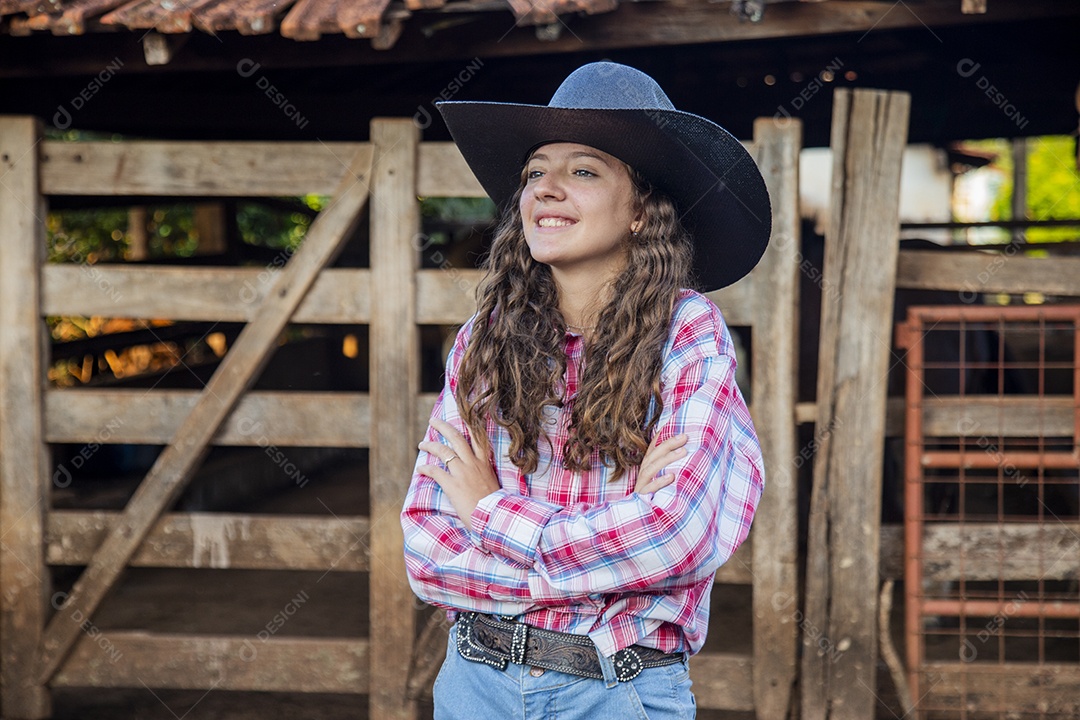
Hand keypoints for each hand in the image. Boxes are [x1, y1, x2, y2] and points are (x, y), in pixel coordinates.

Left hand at [417, 417, 500, 531]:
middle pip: (456, 437)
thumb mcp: (492, 483)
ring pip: (443, 451)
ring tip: (421, 444)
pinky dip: (425, 469)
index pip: (478, 437)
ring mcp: (462, 472)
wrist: (493, 517)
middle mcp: (473, 463)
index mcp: (484, 463)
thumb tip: (477, 475)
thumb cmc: (494, 505)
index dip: (469, 424)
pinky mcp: (452, 484)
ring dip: (430, 445)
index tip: (463, 414)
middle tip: (433, 421)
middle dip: (443, 426)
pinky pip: (435, 471)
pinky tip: (420, 469)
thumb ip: (484, 475)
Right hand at [635, 432, 687, 494]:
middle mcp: (643, 474)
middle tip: (684, 437)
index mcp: (648, 467)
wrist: (641, 522)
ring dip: (666, 459)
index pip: (653, 449)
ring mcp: (642, 486)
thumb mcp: (661, 480)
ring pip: (651, 469)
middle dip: (668, 445)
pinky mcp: (642, 498)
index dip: (662, 438)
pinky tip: (672, 477)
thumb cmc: (656, 497)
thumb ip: (669, 468)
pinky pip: (649, 489)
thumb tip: (686, 452)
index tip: (678, 430)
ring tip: (683, 452)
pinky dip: (660, 482)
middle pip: (653, 456)